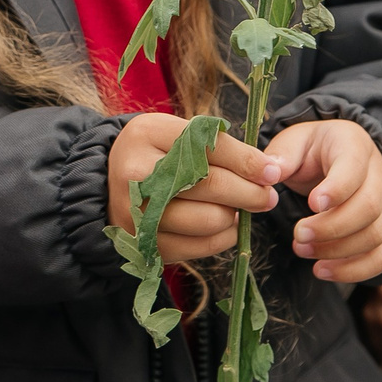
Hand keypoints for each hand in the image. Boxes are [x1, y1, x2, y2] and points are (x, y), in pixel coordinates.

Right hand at [107, 113, 282, 262]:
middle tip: (268, 196)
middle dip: (250, 193)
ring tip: (236, 207)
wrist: (109, 182)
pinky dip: (222, 236)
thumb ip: (222, 147)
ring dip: (234, 216)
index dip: (248, 162)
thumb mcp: (180, 134)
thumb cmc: (156, 153)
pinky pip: (203, 246)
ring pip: (210, 221)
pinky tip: (220, 222)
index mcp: (148, 135)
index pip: (209, 148)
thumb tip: (269, 172)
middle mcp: (137, 175)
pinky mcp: (147, 244)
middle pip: (212, 186)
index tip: (272, 173)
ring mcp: (139, 214)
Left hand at [266, 118, 381, 282]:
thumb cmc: (311, 151)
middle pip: (368, 208)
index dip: (337, 189)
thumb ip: (282, 154)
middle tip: (298, 235)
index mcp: (354, 145)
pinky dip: (354, 270)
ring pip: (376, 236)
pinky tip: (322, 270)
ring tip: (302, 250)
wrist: (335, 160)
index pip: (354, 168)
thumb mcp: (293, 142)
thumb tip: (269, 172)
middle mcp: (380, 174)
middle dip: (332, 227)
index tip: (311, 204)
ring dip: (337, 251)